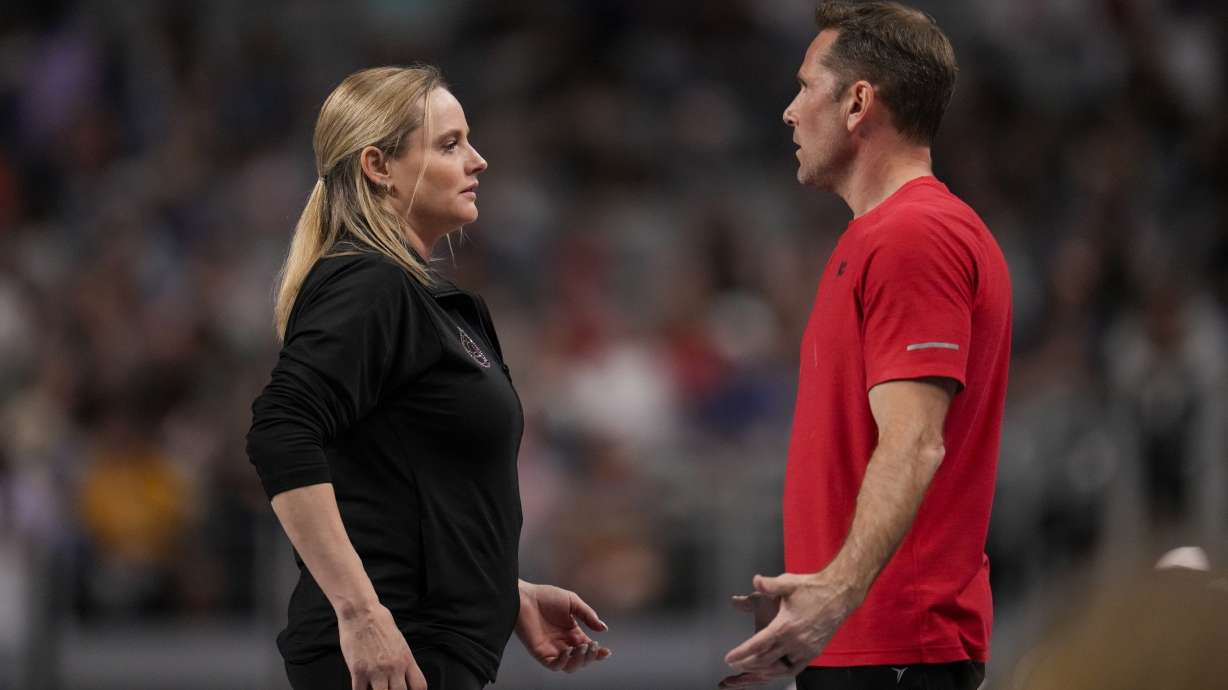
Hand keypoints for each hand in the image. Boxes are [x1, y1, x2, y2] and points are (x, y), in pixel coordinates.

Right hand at [338, 603, 426, 689]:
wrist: (361, 612)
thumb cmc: (379, 622)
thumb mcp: (399, 641)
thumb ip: (403, 660)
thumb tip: (403, 675)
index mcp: (406, 659)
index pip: (419, 686)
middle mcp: (394, 667)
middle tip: (388, 688)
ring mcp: (376, 671)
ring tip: (375, 687)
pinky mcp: (358, 672)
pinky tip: (362, 687)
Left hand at [516, 581, 611, 672]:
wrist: (525, 597)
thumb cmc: (546, 596)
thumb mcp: (573, 602)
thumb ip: (588, 615)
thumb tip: (604, 629)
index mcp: (572, 633)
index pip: (588, 649)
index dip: (598, 653)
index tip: (607, 651)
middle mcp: (563, 644)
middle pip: (581, 660)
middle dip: (590, 656)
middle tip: (593, 645)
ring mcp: (552, 650)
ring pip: (570, 666)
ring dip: (579, 660)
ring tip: (582, 647)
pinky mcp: (540, 653)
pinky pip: (554, 665)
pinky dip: (563, 662)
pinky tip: (568, 650)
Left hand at [720, 572, 859, 686]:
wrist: (839, 594)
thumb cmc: (812, 588)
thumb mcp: (787, 583)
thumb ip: (769, 585)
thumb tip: (755, 580)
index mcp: (785, 626)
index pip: (758, 645)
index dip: (741, 653)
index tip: (729, 658)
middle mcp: (795, 641)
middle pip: (765, 660)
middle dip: (747, 664)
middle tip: (735, 664)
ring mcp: (805, 649)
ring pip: (779, 669)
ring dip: (763, 671)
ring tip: (749, 671)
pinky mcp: (813, 653)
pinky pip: (794, 669)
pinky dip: (781, 672)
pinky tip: (772, 670)